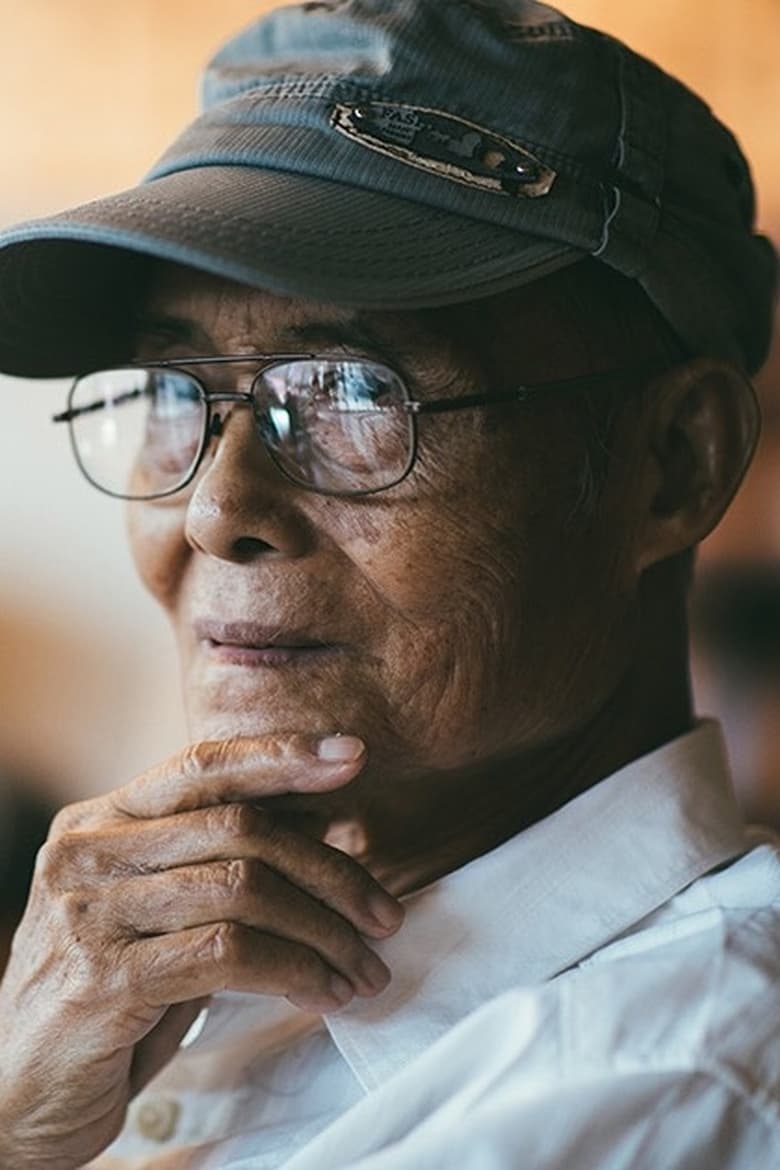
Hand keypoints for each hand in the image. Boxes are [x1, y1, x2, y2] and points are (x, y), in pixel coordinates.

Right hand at [0, 733, 402, 1169]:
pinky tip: (326, 994)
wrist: (17, 1092)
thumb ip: (227, 860)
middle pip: (238, 827)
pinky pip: (227, 954)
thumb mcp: (165, 912)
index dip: (280, 755)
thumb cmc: (108, 993)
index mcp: (101, 820)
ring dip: (324, 931)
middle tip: (385, 913)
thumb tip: (333, 819)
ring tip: (365, 968)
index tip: (352, 756)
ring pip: (242, 887)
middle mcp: (88, 851)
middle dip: (330, 868)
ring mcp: (90, 911)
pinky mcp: (102, 978)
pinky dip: (295, 971)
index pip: (202, 766)